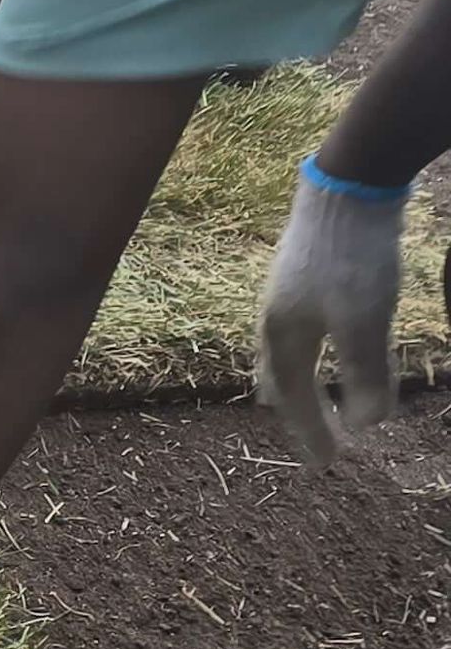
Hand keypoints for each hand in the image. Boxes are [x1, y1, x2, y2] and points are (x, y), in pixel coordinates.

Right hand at [255, 158, 409, 466]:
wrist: (349, 183)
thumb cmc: (351, 257)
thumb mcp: (364, 323)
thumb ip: (365, 376)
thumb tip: (369, 426)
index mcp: (282, 333)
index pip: (292, 397)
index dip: (310, 432)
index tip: (326, 465)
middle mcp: (277, 314)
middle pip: (278, 375)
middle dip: (296, 410)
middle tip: (311, 438)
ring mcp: (290, 288)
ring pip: (289, 348)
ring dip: (301, 379)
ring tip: (306, 394)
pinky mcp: (309, 268)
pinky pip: (304, 325)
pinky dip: (313, 349)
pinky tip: (328, 337)